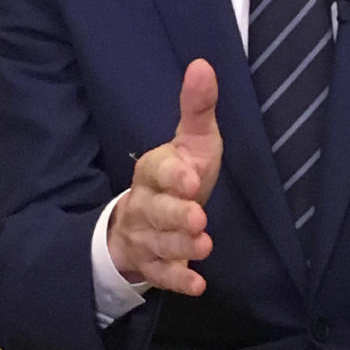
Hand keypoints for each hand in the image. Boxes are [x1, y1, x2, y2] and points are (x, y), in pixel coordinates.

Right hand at [107, 59, 222, 295]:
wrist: (145, 219)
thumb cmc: (179, 174)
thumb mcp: (193, 141)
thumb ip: (198, 108)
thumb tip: (203, 65)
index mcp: (153, 170)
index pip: (157, 169)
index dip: (172, 175)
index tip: (191, 178)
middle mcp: (145, 203)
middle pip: (156, 210)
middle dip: (175, 215)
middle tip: (197, 218)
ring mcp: (146, 236)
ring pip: (158, 243)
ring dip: (180, 247)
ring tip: (203, 246)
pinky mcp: (152, 265)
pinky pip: (161, 275)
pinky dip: (178, 280)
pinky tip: (198, 285)